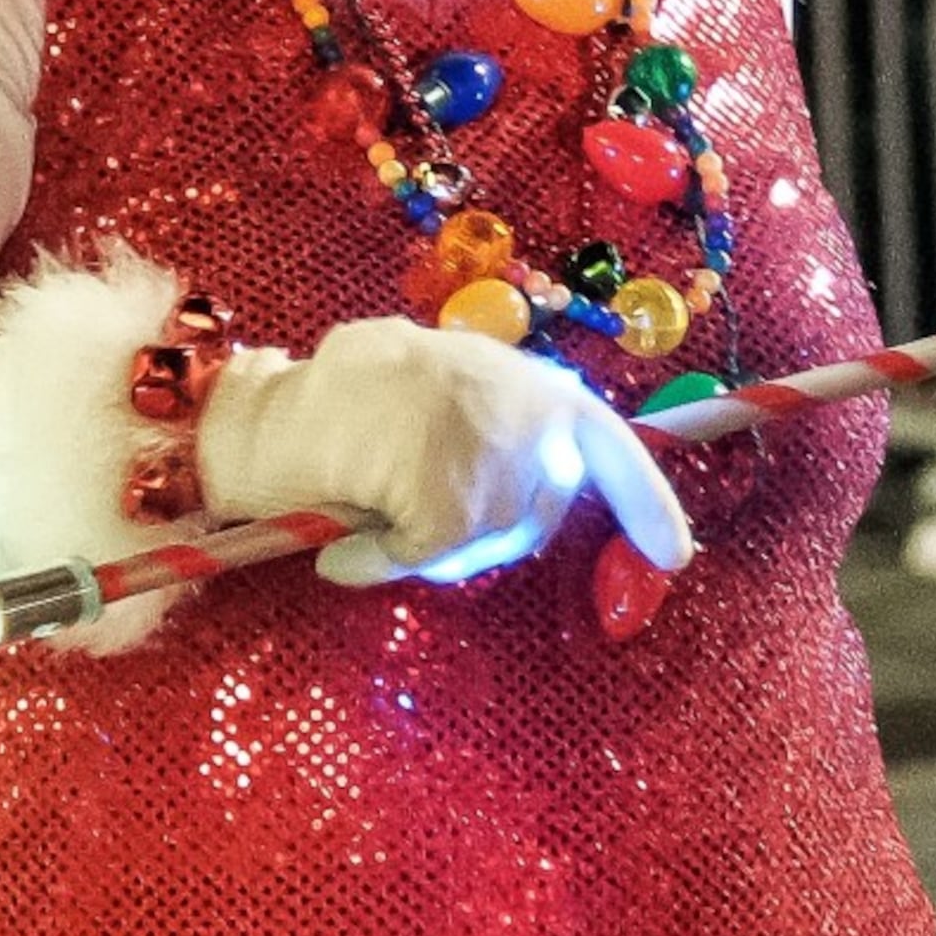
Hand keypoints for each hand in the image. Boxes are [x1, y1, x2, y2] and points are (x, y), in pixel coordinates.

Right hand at [195, 316, 691, 590]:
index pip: (602, 433)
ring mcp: (481, 442)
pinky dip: (387, 560)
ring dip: (443, 542)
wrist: (259, 415)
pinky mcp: (445, 493)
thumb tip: (515, 520)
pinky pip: (439, 555)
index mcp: (511, 375)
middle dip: (503, 528)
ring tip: (374, 517)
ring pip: (499, 529)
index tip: (676, 557)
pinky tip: (343, 545)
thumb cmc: (338, 408)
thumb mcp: (432, 410)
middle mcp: (510, 397)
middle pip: (547, 500)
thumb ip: (486, 445)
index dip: (645, 499)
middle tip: (428, 529)